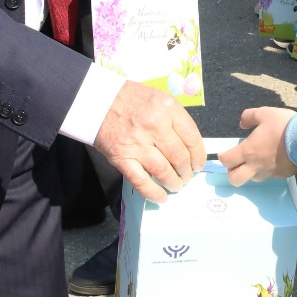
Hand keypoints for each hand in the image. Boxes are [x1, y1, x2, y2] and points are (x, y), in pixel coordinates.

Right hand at [93, 79, 206, 201]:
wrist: (98, 101)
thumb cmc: (132, 99)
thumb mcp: (160, 99)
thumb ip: (175, 120)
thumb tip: (190, 146)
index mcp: (168, 109)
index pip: (192, 138)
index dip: (199, 156)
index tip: (198, 164)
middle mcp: (154, 125)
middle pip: (179, 157)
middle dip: (187, 172)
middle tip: (187, 176)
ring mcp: (137, 143)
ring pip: (164, 172)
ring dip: (174, 183)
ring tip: (176, 185)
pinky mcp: (122, 158)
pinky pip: (141, 181)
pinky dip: (153, 193)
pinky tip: (161, 197)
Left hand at [218, 106, 296, 184]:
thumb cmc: (283, 126)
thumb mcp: (264, 113)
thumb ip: (249, 117)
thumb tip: (242, 123)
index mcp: (248, 151)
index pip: (226, 161)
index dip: (222, 157)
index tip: (224, 153)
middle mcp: (255, 166)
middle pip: (235, 179)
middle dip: (232, 172)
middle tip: (237, 162)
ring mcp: (269, 172)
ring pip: (252, 178)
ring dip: (250, 171)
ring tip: (256, 160)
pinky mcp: (281, 175)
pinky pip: (269, 175)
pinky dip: (267, 169)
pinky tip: (273, 159)